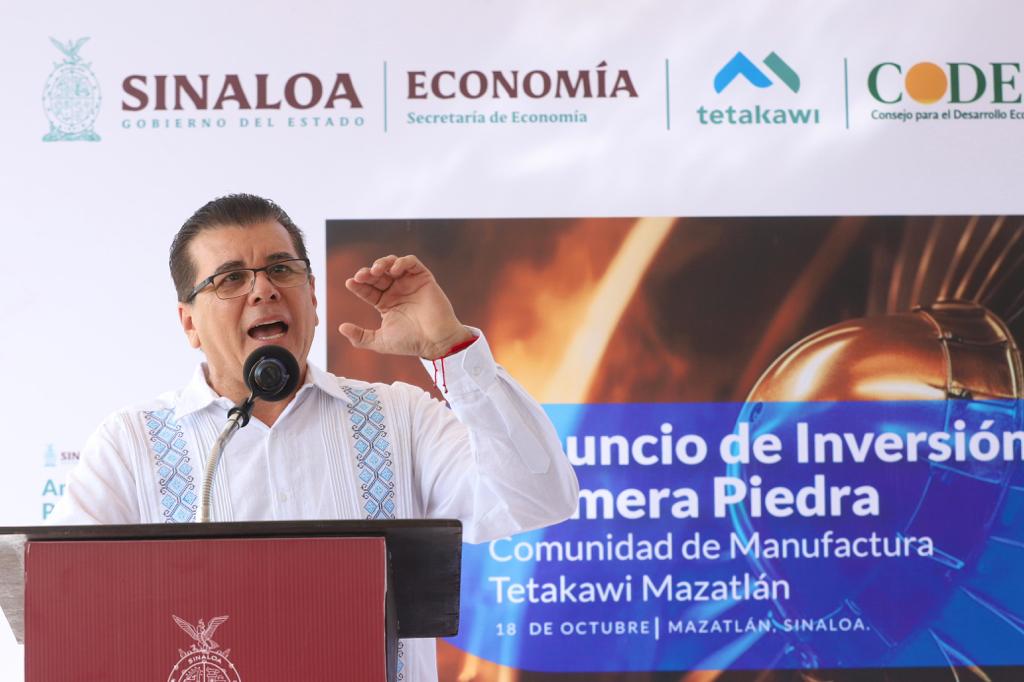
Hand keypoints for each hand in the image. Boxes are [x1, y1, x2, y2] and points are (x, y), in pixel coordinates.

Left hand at [338, 254, 473, 359]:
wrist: (435, 342)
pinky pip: (412, 262)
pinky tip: (394, 270)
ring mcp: (410, 284)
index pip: (368, 289)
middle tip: (361, 276)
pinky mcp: (424, 278)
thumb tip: (341, 327)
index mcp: (385, 303)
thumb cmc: (410, 342)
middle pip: (378, 274)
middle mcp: (396, 291)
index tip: (350, 283)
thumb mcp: (380, 341)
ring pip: (392, 264)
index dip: (358, 285)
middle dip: (368, 273)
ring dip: (382, 263)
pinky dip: (402, 262)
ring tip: (376, 270)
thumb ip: (360, 337)